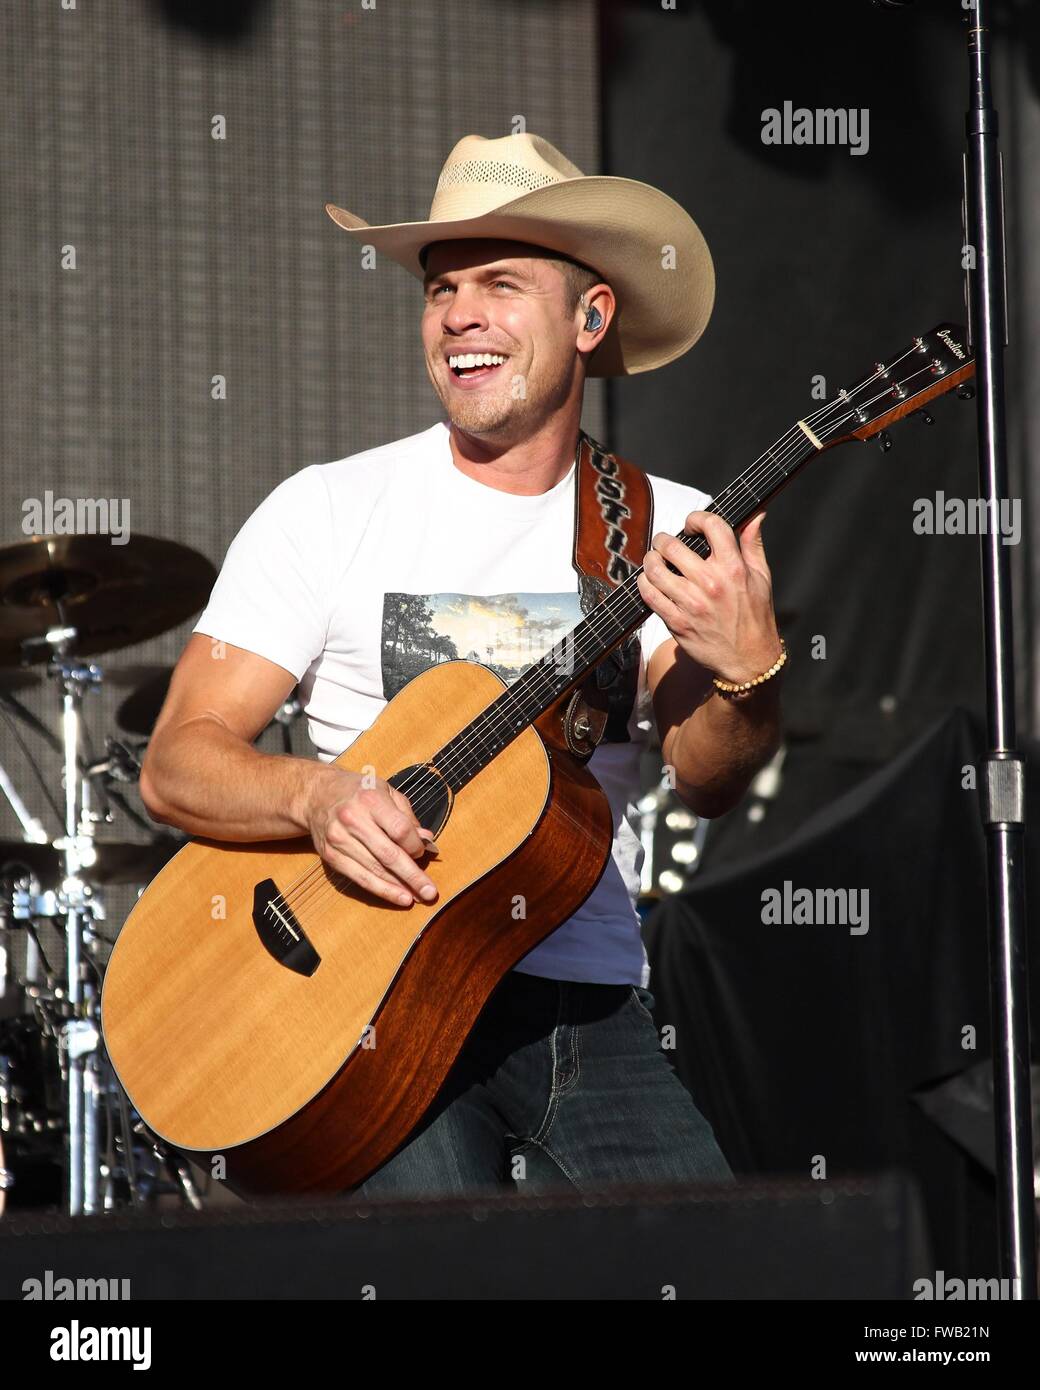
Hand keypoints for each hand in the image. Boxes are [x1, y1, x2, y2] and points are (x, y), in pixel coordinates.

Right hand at [305, 768, 437, 906]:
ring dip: (398, 887)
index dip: (415, 846)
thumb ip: (407, 815)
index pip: (399, 829)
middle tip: (430, 892)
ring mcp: (339, 839)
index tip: (423, 852)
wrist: (316, 796)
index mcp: (371, 799)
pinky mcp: (331, 856)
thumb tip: (426, 840)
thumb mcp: (386, 791)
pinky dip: (380, 890)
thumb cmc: (358, 792)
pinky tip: (397, 896)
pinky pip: (359, 878)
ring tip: (417, 897)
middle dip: (412, 876)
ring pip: (374, 870)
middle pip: (388, 854)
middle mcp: (353, 819)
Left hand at [637, 508, 780, 682]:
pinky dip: (644, 583)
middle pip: (673, 546)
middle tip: (664, 544)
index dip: (696, 518)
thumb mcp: (762, 577)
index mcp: (734, 568)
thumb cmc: (756, 616)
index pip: (711, 526)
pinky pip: (650, 595)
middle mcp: (712, 583)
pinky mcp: (677, 622)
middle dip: (664, 540)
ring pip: (655, 569)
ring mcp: (692, 603)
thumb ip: (753, 544)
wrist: (749, 660)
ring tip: (654, 561)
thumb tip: (755, 516)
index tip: (692, 525)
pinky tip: (649, 581)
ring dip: (650, 560)